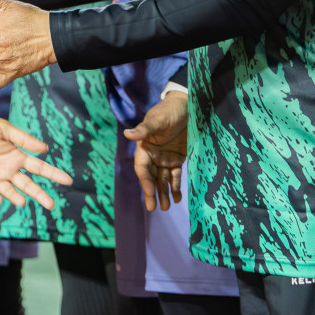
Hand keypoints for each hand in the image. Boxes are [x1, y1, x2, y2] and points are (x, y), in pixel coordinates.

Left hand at [0, 101, 70, 208]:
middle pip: (28, 185)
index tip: (68, 180)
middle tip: (51, 205)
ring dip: (16, 197)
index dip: (53, 174)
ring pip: (9, 191)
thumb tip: (45, 149)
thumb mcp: (4, 129)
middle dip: (39, 194)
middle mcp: (8, 169)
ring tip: (22, 201)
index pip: (39, 168)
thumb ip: (23, 139)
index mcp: (17, 156)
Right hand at [128, 90, 188, 210]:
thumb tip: (127, 134)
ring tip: (167, 207)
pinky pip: (176, 175)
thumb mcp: (157, 120)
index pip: (143, 169)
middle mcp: (154, 155)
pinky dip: (176, 186)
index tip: (151, 193)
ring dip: (164, 193)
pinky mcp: (178, 158)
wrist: (186, 106)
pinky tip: (178, 198)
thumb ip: (144, 129)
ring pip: (163, 179)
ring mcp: (165, 158)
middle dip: (152, 193)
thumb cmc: (169, 110)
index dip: (146, 182)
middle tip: (153, 209)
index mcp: (145, 147)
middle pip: (151, 178)